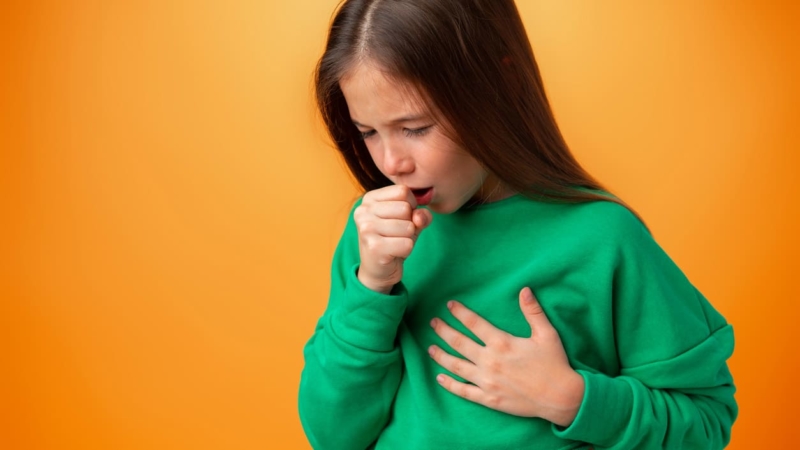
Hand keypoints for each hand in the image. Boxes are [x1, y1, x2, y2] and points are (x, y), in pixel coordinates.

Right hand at [354, 185, 432, 293]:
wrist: (378, 270)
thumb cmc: (394, 240)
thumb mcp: (410, 221)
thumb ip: (421, 213)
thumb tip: (419, 217)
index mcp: (369, 199)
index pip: (403, 191)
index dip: (411, 206)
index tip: (400, 218)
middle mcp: (363, 211)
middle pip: (406, 208)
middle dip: (409, 223)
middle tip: (396, 234)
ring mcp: (366, 229)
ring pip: (408, 226)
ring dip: (408, 238)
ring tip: (394, 243)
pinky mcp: (374, 247)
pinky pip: (407, 244)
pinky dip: (406, 250)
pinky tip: (393, 253)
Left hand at [428, 287, 584, 426]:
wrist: (561, 397)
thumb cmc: (554, 364)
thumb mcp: (546, 334)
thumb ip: (533, 311)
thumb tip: (524, 289)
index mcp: (502, 343)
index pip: (474, 323)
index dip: (460, 312)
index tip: (449, 305)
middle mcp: (490, 361)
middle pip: (459, 343)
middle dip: (443, 330)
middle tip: (433, 322)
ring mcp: (487, 381)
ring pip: (456, 366)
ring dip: (441, 356)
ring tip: (430, 347)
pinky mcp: (489, 399)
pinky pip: (464, 391)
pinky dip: (449, 384)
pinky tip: (439, 377)